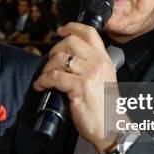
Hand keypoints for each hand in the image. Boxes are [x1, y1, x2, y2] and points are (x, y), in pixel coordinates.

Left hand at [33, 22, 119, 153]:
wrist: (111, 126)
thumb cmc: (105, 107)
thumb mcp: (103, 79)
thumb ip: (90, 66)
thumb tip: (67, 58)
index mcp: (104, 59)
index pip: (89, 32)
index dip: (72, 27)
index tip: (60, 31)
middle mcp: (98, 63)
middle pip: (71, 42)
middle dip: (55, 50)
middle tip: (51, 61)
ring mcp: (90, 74)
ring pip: (60, 58)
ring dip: (47, 67)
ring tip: (45, 77)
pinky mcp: (80, 87)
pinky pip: (54, 77)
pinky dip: (43, 81)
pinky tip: (41, 85)